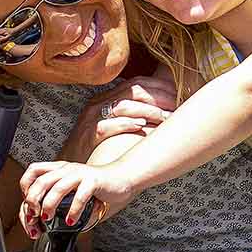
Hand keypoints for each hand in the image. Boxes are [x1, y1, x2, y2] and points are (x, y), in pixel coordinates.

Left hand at [19, 160, 137, 232]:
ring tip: (48, 220)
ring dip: (48, 206)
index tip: (29, 205)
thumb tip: (40, 220)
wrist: (123, 177)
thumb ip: (58, 198)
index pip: (33, 172)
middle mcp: (67, 168)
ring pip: (57, 188)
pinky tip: (71, 221)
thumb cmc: (97, 186)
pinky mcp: (94, 181)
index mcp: (60, 168)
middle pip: (40, 181)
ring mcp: (81, 174)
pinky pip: (80, 196)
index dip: (25, 188)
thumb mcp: (73, 188)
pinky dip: (73, 211)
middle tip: (34, 216)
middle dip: (33, 201)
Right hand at [62, 74, 176, 161]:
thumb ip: (134, 114)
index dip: (160, 87)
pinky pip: (107, 126)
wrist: (72, 168)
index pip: (137, 83)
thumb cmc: (98, 147)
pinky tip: (141, 126)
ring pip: (123, 106)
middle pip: (133, 91)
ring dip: (148, 110)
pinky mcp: (87, 135)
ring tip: (165, 117)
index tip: (179, 94)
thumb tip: (164, 110)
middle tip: (177, 106)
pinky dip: (126, 124)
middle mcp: (98, 104)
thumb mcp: (115, 124)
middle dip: (159, 96)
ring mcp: (91, 119)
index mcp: (106, 98)